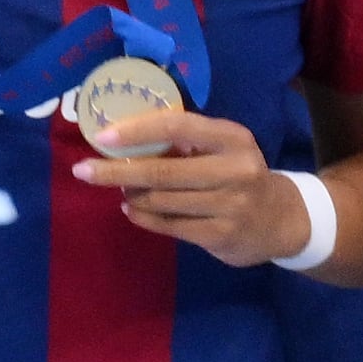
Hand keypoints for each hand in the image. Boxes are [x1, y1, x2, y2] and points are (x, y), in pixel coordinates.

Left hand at [79, 106, 307, 267]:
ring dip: (132, 195)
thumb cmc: (238, 175)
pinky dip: (143, 217)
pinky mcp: (220, 235)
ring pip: (160, 200)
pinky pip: (168, 225)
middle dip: (116, 171)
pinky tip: (133, 210)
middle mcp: (235, 170)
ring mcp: (229, 205)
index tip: (102, 136)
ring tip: (123, 191)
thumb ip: (185, 142)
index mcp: (233, 139)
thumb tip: (123, 138)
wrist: (280, 220)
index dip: (137, 130)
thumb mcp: (223, 149)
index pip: (178, 126)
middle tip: (82, 170)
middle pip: (161, 171)